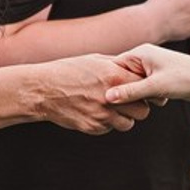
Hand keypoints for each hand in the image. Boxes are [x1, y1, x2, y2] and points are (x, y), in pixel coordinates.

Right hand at [33, 54, 153, 134]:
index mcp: (114, 77)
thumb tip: (134, 68)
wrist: (44, 90)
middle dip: (138, 107)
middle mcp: (111, 98)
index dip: (145, 90)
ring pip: (128, 124)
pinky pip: (109, 128)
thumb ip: (117, 66)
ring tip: (112, 108)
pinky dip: (106, 123)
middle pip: (143, 111)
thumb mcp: (95, 60)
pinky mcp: (93, 127)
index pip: (145, 88)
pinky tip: (95, 111)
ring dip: (123, 118)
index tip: (142, 90)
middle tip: (130, 102)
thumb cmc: (68, 71)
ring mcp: (102, 115)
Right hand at [106, 44, 189, 104]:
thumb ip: (130, 92)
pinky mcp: (158, 77)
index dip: (110, 81)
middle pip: (123, 76)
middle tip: (136, 98)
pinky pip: (144, 88)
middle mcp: (144, 58)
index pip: (114, 66)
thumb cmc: (187, 77)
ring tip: (152, 97)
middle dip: (127, 90)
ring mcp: (151, 67)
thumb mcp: (156, 86)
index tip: (106, 96)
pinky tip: (157, 99)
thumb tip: (108, 97)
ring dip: (139, 95)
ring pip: (134, 84)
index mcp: (140, 53)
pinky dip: (148, 96)